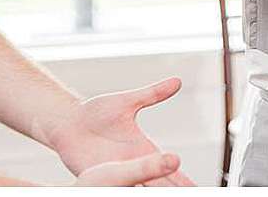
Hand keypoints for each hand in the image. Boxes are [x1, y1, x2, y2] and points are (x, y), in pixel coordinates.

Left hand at [47, 78, 193, 185]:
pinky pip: (115, 190)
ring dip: (153, 194)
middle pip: (158, 184)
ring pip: (138, 190)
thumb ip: (152, 94)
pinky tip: (132, 195)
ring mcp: (115, 173)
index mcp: (143, 149)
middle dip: (174, 191)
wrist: (67, 123)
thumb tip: (178, 81)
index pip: (168, 168)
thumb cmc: (94, 112)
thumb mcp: (127, 102)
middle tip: (193, 195)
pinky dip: (126, 194)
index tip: (200, 188)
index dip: (183, 179)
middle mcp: (132, 164)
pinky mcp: (98, 179)